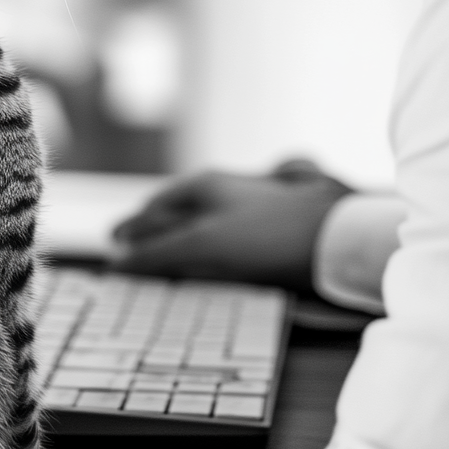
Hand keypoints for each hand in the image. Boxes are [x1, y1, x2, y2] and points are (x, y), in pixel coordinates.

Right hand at [110, 163, 350, 294]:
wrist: (335, 235)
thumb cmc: (267, 237)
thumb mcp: (205, 245)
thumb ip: (161, 252)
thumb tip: (119, 262)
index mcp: (205, 185)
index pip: (156, 208)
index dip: (133, 228)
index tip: (114, 243)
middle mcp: (226, 186)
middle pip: (179, 207)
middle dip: (153, 226)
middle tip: (129, 246)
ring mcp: (251, 200)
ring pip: (204, 214)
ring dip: (180, 231)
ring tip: (166, 251)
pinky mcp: (274, 220)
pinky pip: (229, 226)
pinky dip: (209, 237)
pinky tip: (215, 251)